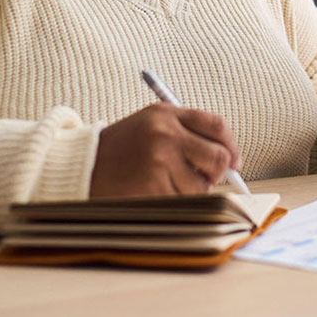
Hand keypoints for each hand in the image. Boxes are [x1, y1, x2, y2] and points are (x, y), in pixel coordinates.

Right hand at [89, 103, 241, 197]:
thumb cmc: (121, 149)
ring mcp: (159, 160)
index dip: (231, 145)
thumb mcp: (150, 125)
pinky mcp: (152, 186)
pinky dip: (175, 202)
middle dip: (217, 172)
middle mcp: (165, 133)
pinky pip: (182, 201)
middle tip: (206, 178)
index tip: (235, 161)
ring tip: (165, 183)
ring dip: (191, 190)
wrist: (81, 166)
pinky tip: (155, 193)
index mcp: (166, 114)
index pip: (216, 125)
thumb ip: (187, 133)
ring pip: (202, 185)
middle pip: (218, 157)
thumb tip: (229, 159)